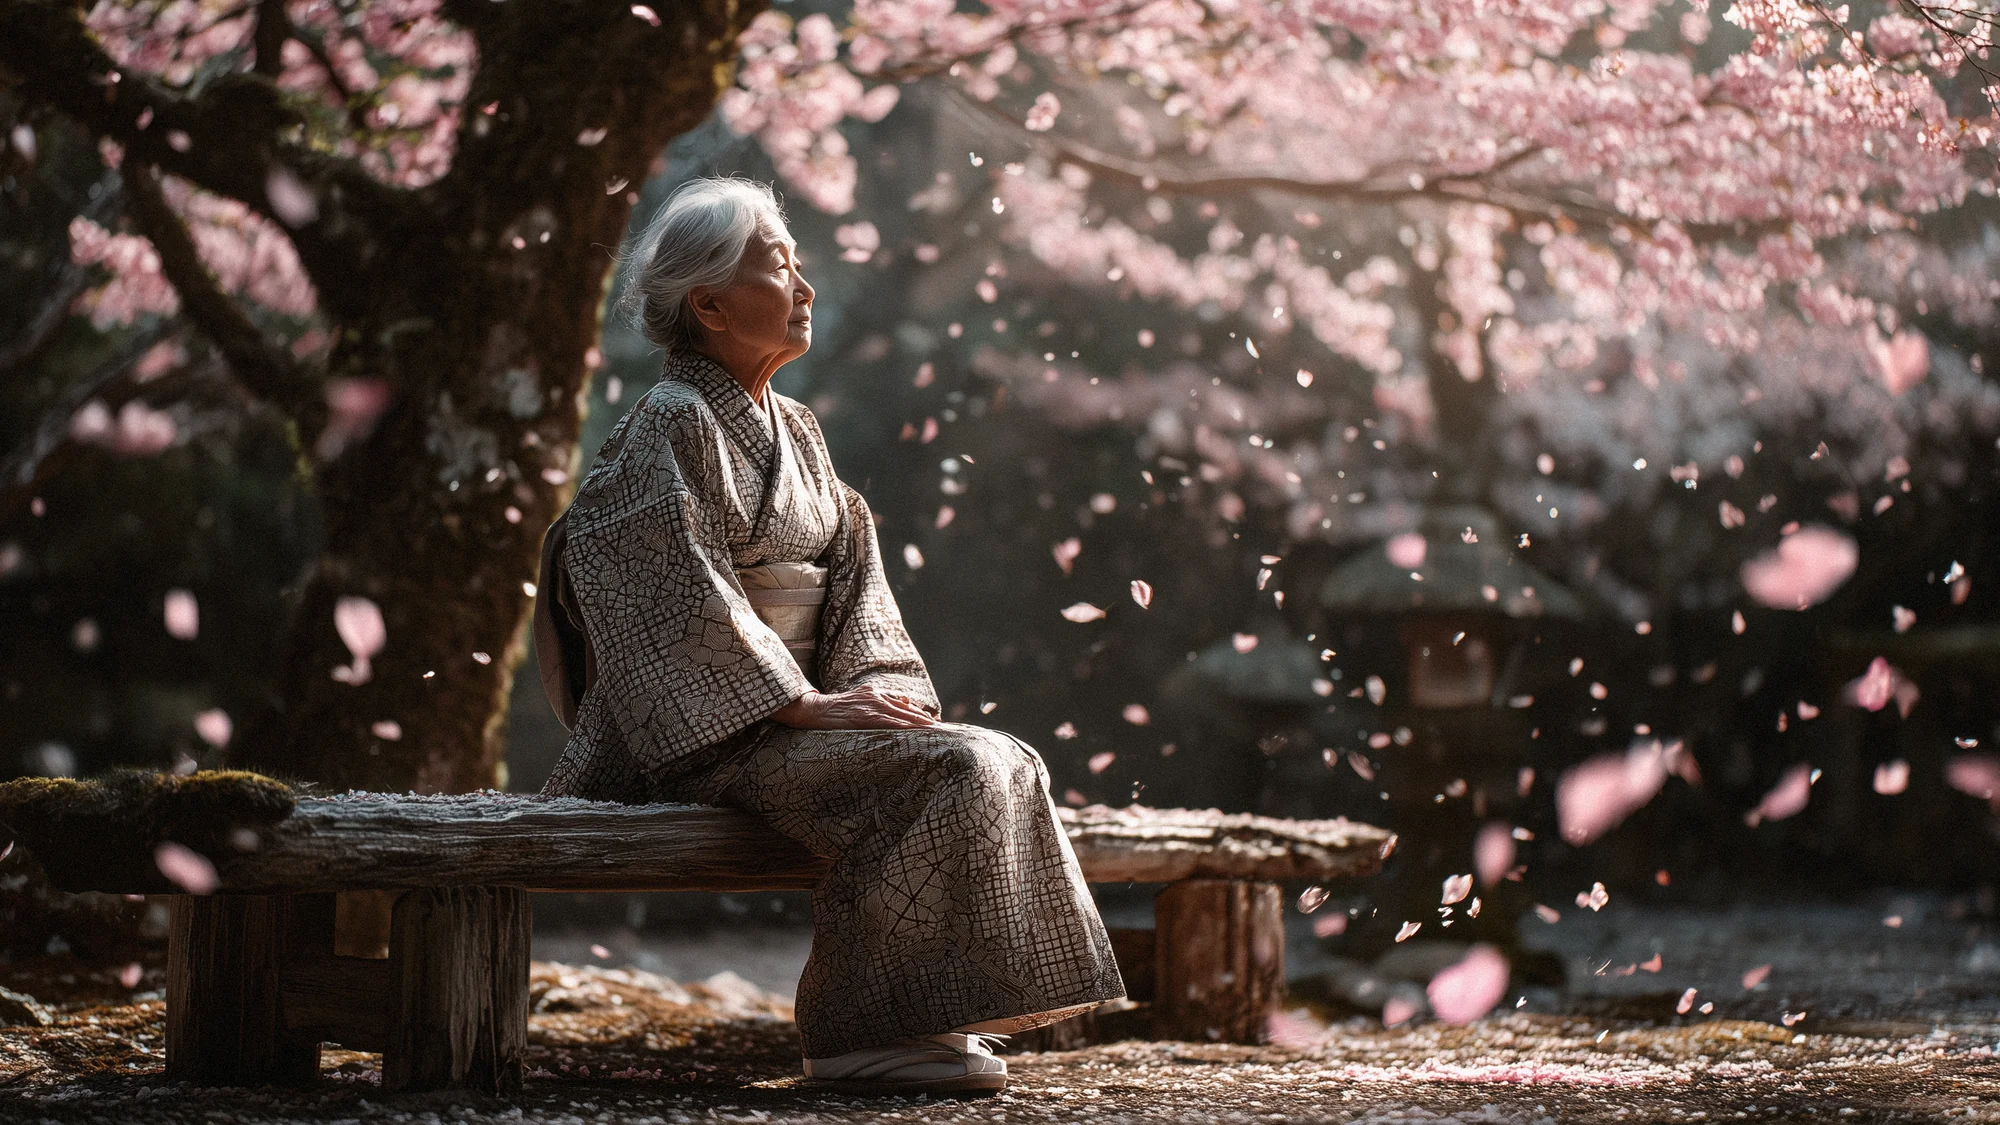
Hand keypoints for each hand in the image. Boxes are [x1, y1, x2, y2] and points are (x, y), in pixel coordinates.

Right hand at [772, 685, 936, 729]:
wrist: (813, 709)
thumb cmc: (833, 710)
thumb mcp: (856, 704)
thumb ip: (873, 707)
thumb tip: (891, 711)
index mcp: (875, 694)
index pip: (903, 704)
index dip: (920, 715)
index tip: (934, 724)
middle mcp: (876, 696)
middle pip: (908, 709)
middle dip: (926, 720)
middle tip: (944, 729)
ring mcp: (871, 705)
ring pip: (902, 715)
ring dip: (921, 724)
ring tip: (936, 732)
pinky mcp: (865, 715)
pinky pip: (889, 722)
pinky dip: (904, 727)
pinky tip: (914, 733)